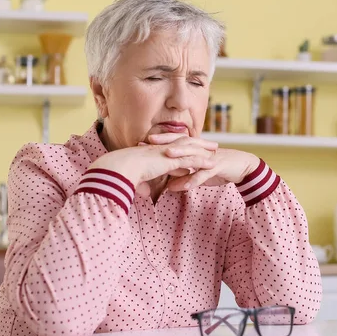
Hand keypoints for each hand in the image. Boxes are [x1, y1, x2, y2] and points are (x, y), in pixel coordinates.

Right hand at [88, 135, 218, 193]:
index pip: (175, 147)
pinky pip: (191, 161)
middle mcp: (162, 149)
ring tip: (217, 150)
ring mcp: (168, 154)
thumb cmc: (123, 175)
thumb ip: (142, 185)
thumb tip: (144, 193)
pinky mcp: (171, 161)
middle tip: (212, 144)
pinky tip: (212, 165)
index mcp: (155, 151)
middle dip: (200, 143)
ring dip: (205, 149)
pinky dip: (202, 162)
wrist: (119, 169)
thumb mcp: (135, 181)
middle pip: (186, 143)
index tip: (195, 147)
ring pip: (191, 149)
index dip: (186, 147)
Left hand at [147, 133, 259, 190]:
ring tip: (166, 155)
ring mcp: (210, 158)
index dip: (161, 141)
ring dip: (180, 155)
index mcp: (196, 149)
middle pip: (182, 143)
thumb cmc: (220, 169)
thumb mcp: (200, 173)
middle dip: (166, 142)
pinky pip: (204, 174)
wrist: (243, 167)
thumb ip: (185, 177)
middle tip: (149, 141)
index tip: (144, 141)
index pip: (176, 142)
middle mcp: (202, 150)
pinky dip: (194, 180)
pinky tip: (184, 187)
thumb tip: (169, 186)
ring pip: (193, 155)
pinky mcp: (219, 167)